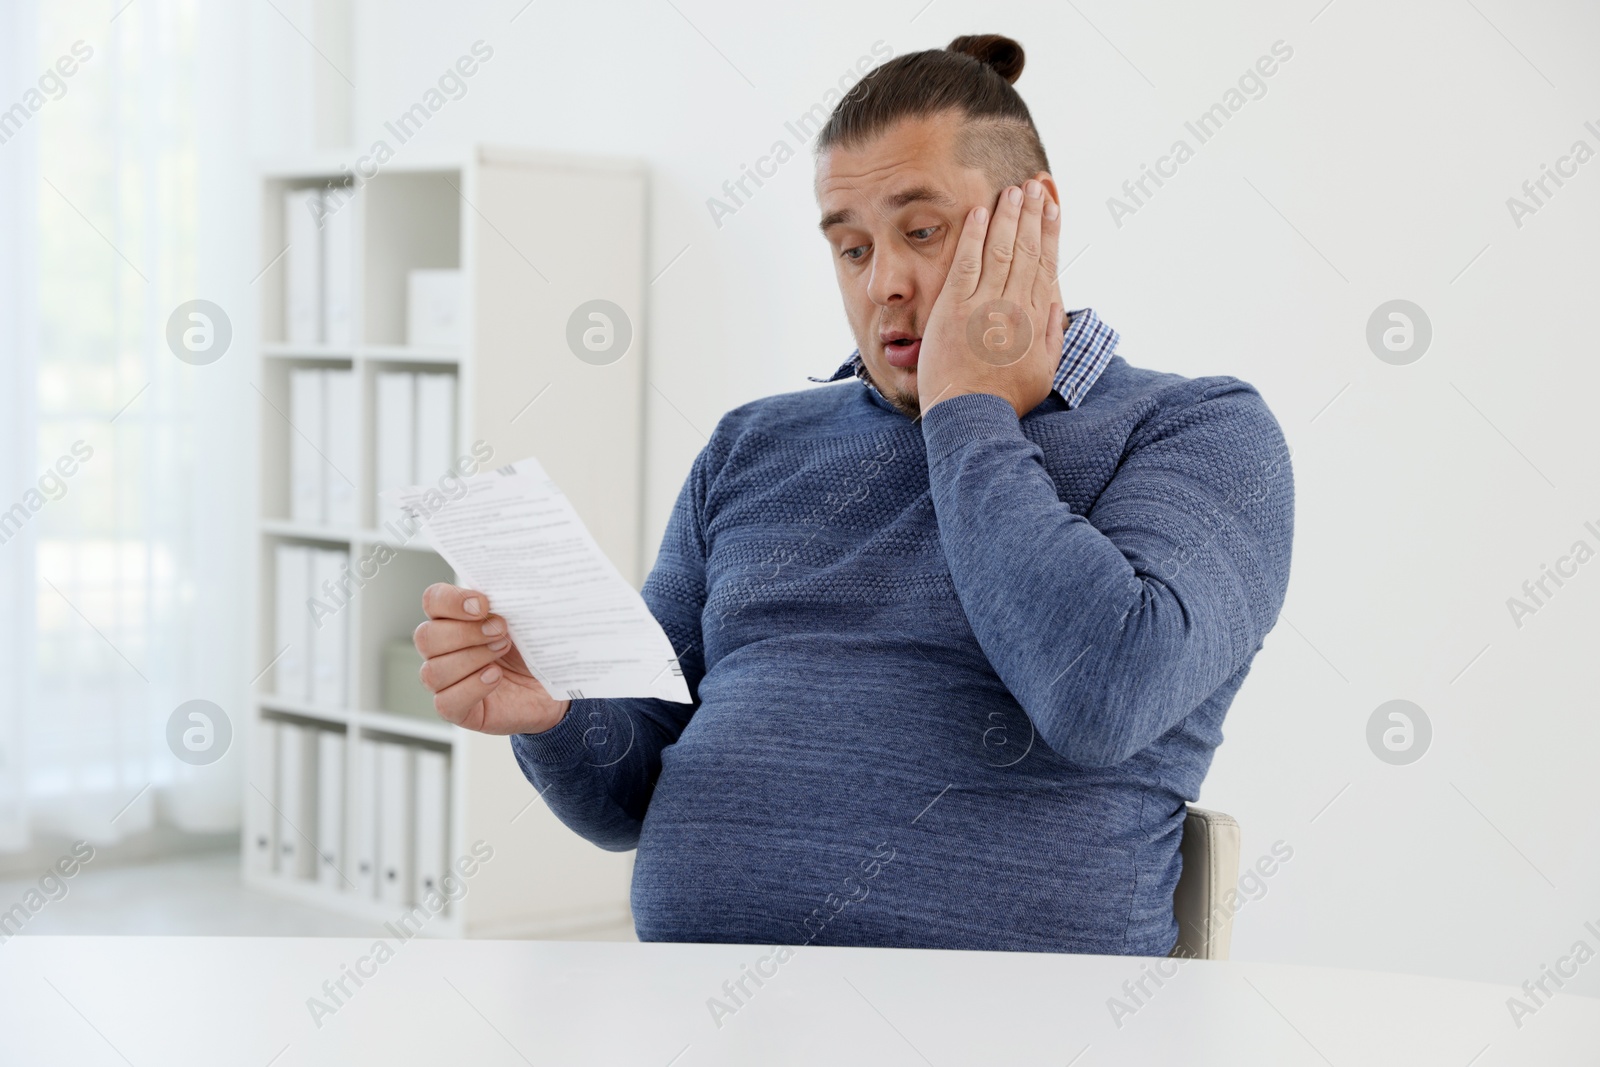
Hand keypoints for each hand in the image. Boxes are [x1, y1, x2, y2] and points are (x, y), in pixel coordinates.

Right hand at [413, 583, 569, 734]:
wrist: (552, 686)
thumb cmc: (532, 648)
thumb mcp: (523, 618)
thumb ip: (506, 601)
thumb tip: (502, 589)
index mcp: (453, 619)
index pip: (433, 601)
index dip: (451, 601)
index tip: (483, 604)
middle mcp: (442, 650)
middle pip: (426, 637)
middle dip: (465, 632)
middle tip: (501, 629)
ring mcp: (446, 682)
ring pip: (433, 671)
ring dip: (471, 658)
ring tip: (502, 650)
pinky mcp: (457, 710)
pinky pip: (446, 702)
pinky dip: (472, 687)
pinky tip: (495, 676)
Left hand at [916, 179, 1065, 418]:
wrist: (971, 417)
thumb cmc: (1005, 399)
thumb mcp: (1044, 372)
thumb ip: (1052, 336)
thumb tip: (1056, 306)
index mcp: (1037, 320)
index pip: (1046, 264)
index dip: (1050, 231)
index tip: (1052, 207)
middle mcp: (1015, 307)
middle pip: (1026, 250)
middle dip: (1032, 214)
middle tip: (1035, 185)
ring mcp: (985, 306)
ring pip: (1000, 250)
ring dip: (1007, 216)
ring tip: (1013, 190)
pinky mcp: (955, 309)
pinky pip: (966, 264)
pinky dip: (973, 236)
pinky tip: (979, 212)